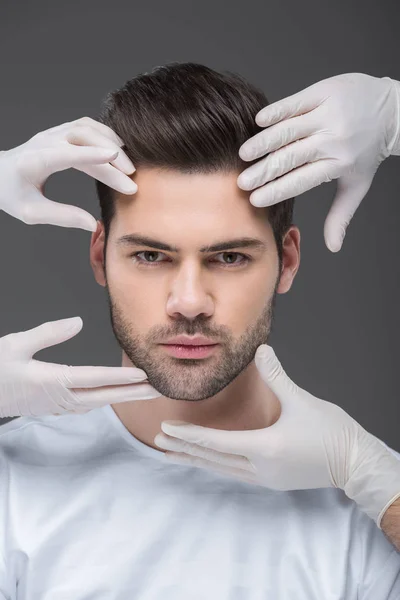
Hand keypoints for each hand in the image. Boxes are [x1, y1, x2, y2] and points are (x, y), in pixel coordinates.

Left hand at [0, 116, 137, 231]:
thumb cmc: (11, 194)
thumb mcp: (31, 213)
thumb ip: (62, 217)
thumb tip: (92, 223)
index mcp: (34, 161)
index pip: (66, 154)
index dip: (91, 154)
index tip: (115, 158)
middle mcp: (43, 142)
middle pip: (82, 138)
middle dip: (110, 156)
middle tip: (131, 178)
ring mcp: (51, 133)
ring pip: (87, 127)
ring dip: (110, 142)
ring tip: (128, 165)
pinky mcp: (59, 132)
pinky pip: (86, 126)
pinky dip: (104, 135)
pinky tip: (117, 151)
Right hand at [0, 316, 160, 417]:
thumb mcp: (16, 345)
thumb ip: (48, 333)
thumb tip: (76, 322)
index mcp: (53, 382)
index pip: (94, 379)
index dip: (120, 377)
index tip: (142, 376)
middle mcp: (60, 398)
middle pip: (104, 396)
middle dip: (133, 393)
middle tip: (159, 389)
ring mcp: (59, 406)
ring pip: (98, 402)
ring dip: (123, 397)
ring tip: (145, 392)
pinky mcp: (55, 407)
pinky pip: (88, 404)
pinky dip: (106, 399)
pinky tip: (115, 395)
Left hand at [154, 344, 399, 527]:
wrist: (356, 463)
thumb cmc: (332, 433)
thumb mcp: (302, 401)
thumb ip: (277, 376)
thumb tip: (261, 350)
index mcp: (265, 447)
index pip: (216, 443)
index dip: (189, 435)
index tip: (166, 430)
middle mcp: (261, 468)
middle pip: (213, 459)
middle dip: (184, 449)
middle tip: (158, 440)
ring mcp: (266, 478)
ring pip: (221, 470)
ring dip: (196, 460)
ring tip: (173, 454)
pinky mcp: (272, 480)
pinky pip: (234, 473)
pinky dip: (215, 465)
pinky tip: (207, 461)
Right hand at [237, 73, 399, 251]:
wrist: (391, 111)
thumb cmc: (367, 152)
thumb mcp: (356, 185)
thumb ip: (341, 216)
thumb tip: (333, 247)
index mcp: (338, 164)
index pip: (301, 180)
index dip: (276, 191)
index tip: (254, 199)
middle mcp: (333, 140)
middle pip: (291, 158)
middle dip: (264, 172)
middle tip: (241, 182)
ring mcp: (329, 114)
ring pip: (289, 130)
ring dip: (264, 142)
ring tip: (244, 154)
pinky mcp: (325, 93)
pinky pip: (296, 103)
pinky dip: (277, 112)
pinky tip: (258, 122)